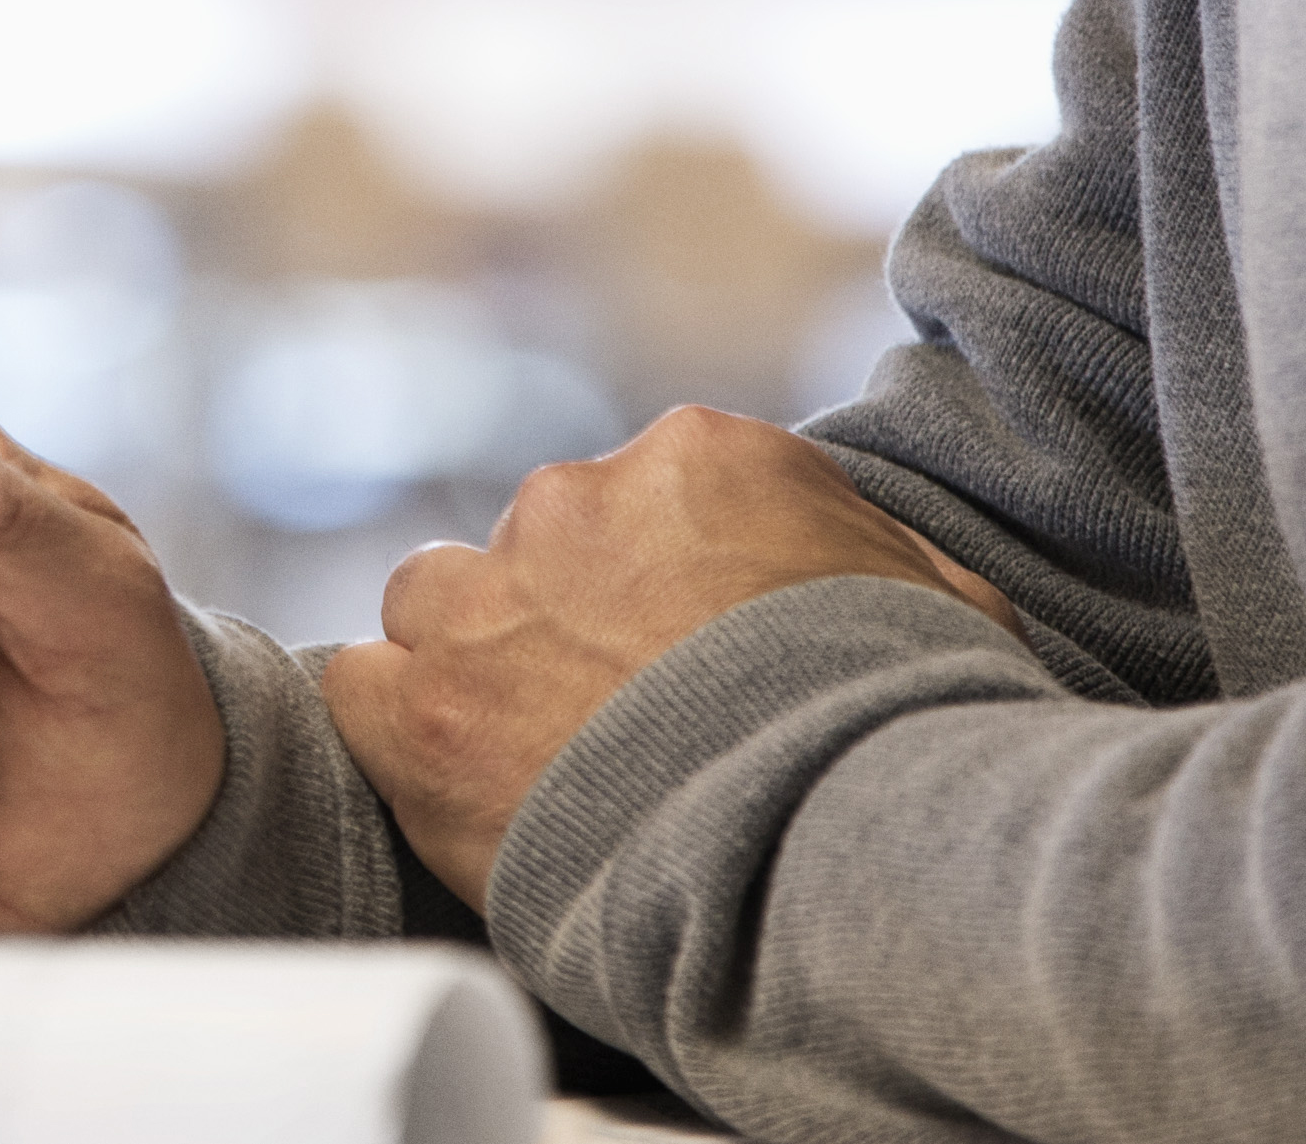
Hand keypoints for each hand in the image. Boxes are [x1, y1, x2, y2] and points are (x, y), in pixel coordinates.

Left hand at [320, 404, 1019, 914]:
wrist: (847, 848)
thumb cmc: (918, 730)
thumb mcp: (943, 600)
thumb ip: (859, 546)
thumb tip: (835, 554)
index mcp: (697, 458)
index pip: (633, 500)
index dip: (650, 587)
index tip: (678, 657)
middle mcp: (574, 502)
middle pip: (534, 550)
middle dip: (561, 627)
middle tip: (618, 725)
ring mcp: (487, 601)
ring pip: (434, 605)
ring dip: (471, 668)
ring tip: (538, 760)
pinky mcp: (423, 707)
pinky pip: (361, 686)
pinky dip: (397, 733)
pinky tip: (459, 784)